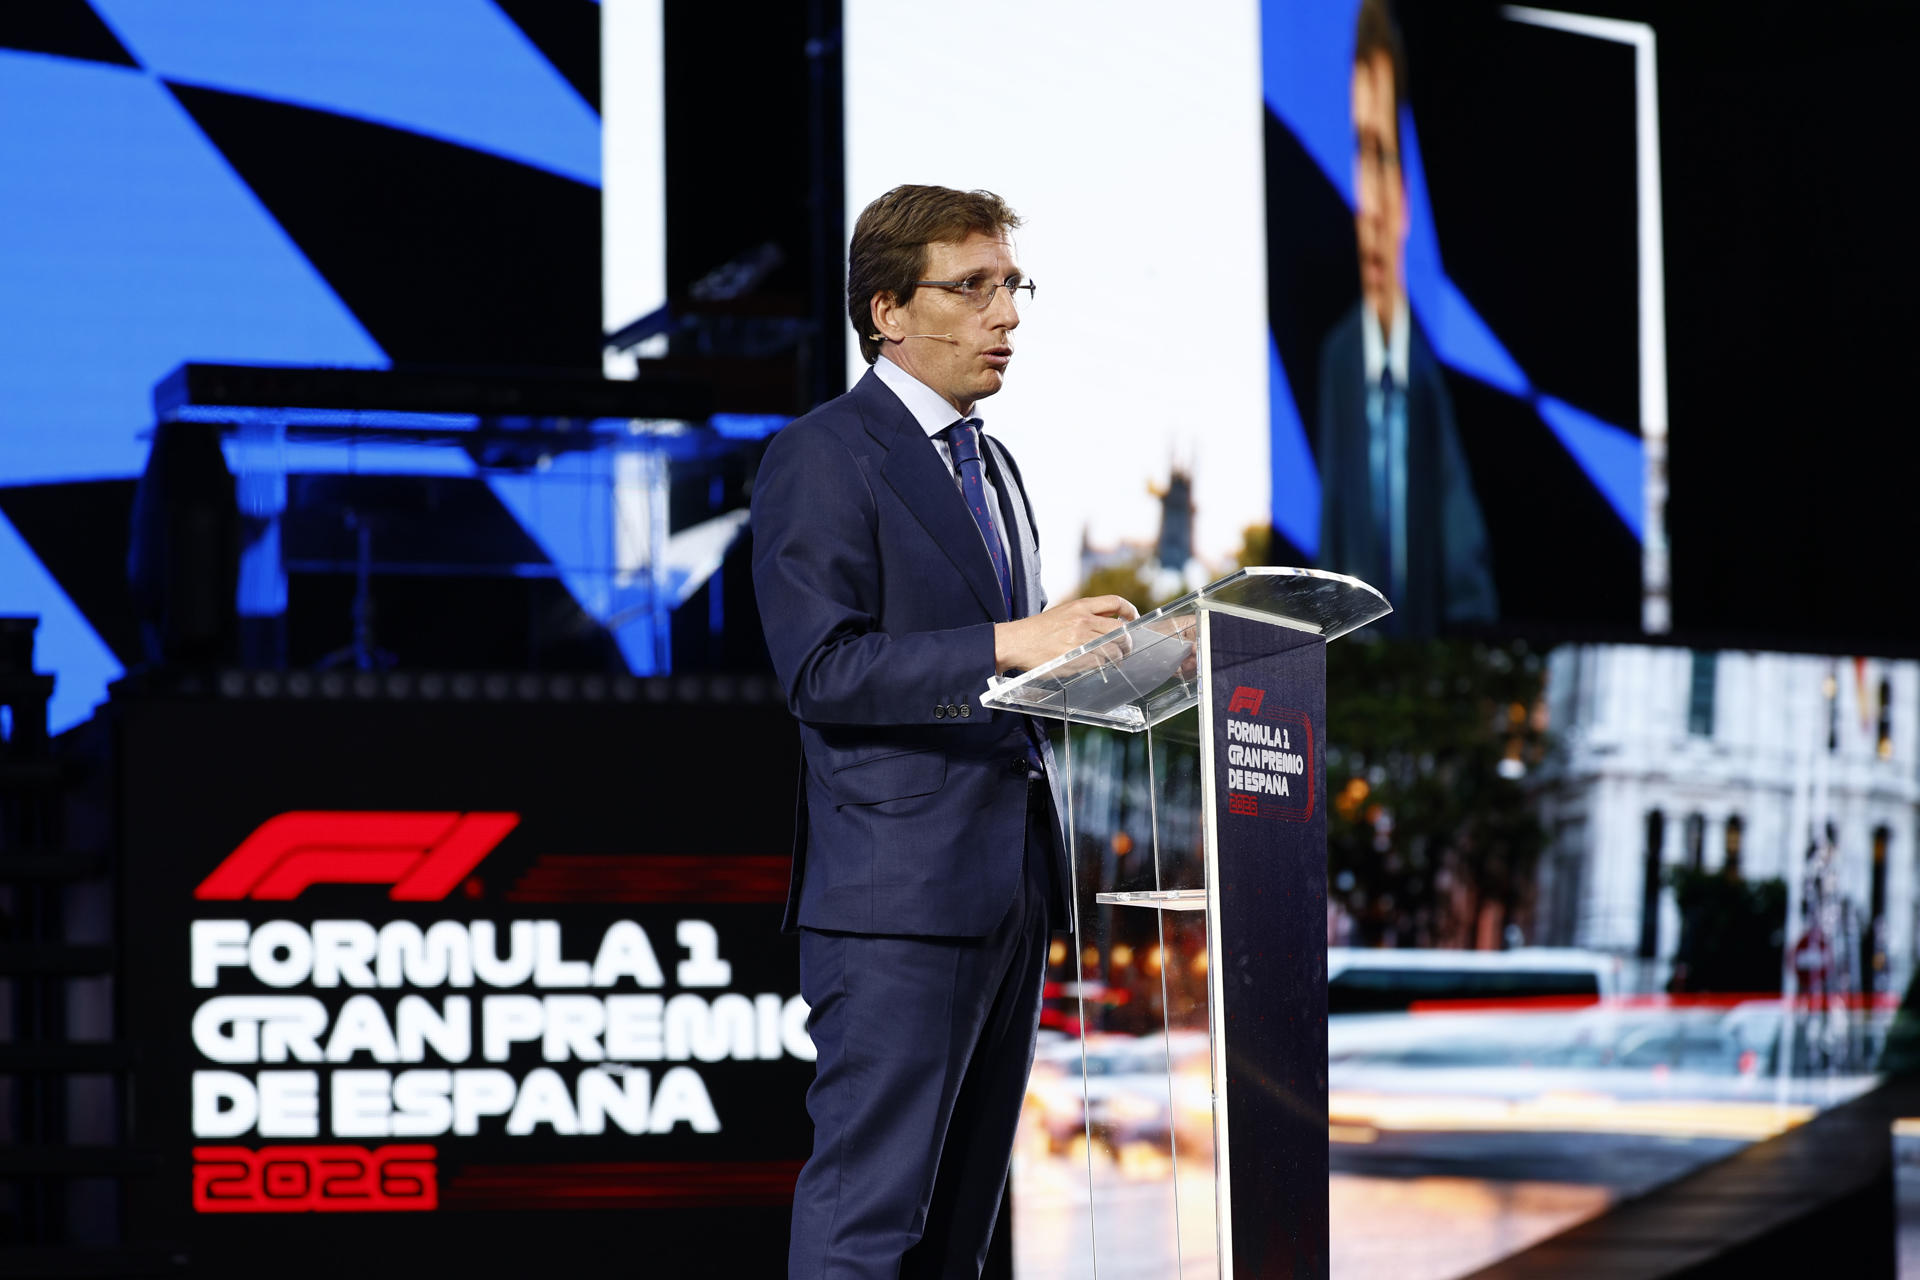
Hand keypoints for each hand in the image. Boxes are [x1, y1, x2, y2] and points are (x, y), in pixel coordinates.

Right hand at [994, 595, 1138, 672]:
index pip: (1115, 602)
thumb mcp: (1063, 612)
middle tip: (1126, 647)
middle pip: (1120, 630)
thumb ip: (1086, 615)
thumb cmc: (1039, 630)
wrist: (1016, 642)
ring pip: (1113, 649)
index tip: (1133, 619)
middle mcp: (1082, 621)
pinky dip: (1104, 666)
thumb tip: (1111, 624)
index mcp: (1080, 606)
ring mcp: (1079, 641)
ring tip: (1114, 660)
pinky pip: (1100, 663)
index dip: (1130, 610)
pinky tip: (1100, 666)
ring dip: (1117, 656)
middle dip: (1127, 641)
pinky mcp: (1075, 659)